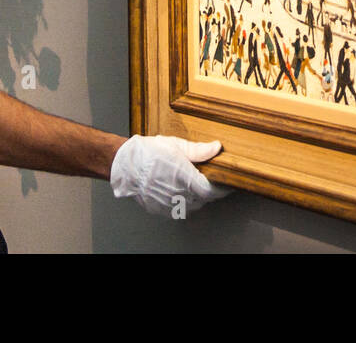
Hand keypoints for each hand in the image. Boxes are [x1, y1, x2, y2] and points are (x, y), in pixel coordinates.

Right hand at [108, 134, 230, 216]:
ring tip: (195, 181)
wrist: (125, 165)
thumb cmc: (149, 153)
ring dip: (198, 196)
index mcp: (185, 178)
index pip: (212, 190)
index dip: (223, 187)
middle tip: (213, 177)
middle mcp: (178, 195)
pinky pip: (179, 209)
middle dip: (211, 189)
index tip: (230, 181)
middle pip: (204, 198)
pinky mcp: (161, 209)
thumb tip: (217, 147)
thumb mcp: (176, 145)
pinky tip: (181, 189)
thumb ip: (198, 150)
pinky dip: (184, 201)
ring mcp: (169, 204)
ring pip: (193, 205)